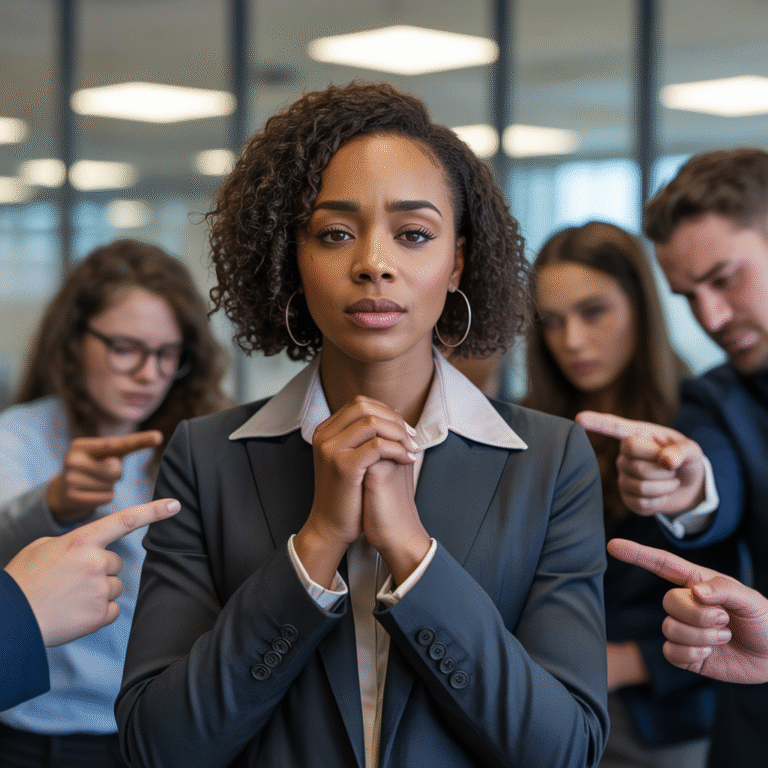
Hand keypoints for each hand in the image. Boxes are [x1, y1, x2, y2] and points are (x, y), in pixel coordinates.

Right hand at [5, 498, 180, 645]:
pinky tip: (74, 613)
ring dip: (98, 592)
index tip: (175, 504)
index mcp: (81, 541)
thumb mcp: (43, 548)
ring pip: (115, 586)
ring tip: (68, 598)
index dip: (153, 511)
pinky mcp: (99, 614)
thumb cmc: (23, 581)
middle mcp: (95, 562)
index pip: (125, 520)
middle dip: (99, 571)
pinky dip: (97, 612)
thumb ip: (73, 542)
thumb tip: (91, 547)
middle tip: (70, 581)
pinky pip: (112, 610)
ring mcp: (99, 589)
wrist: (9, 619)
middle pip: (117, 563)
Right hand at [46, 430, 162, 522]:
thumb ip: (127, 445)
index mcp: (81, 445)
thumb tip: (158, 435)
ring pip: (111, 486)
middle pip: (115, 469)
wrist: (62, 490)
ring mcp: (70, 479)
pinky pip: (106, 498)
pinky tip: (90, 493)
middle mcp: (72, 460)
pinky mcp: (72, 497)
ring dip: (109, 486)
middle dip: (116, 473)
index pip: (115, 443)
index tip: (159, 436)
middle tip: (100, 473)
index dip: (138, 440)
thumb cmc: (94, 466)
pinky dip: (104, 497)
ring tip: (93, 483)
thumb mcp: (106, 453)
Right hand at [294, 396, 419, 587]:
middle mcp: (324, 436)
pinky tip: (407, 461)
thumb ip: (364, 437)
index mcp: (325, 431)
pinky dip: (397, 450)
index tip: (405, 429)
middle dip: (393, 419)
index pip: (359, 404)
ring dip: (398, 434)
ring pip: (372, 423)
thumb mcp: (351, 458)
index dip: (386, 412)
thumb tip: (393, 417)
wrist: (332, 525)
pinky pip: (377, 446)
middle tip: (411, 437)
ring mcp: (331, 450)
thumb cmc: (347, 493)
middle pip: (364, 407)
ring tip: (411, 449)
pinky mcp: (342, 466)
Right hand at [576, 411, 704, 514]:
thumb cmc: (686, 460)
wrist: (688, 485)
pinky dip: (658, 502)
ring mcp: (623, 476)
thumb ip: (682, 451)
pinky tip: (662, 495)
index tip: (579, 418)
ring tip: (670, 481)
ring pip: (639, 486)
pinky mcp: (627, 497)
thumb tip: (666, 461)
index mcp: (639, 435)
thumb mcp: (692, 450)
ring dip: (664, 487)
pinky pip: (639, 504)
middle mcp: (625, 454)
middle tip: (673, 470)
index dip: (598, 423)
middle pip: (636, 465)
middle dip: (663, 472)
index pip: (616, 427)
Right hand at [607, 538, 767, 683]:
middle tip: (724, 619)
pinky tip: (709, 655)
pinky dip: (691, 654)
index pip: (662, 565)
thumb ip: (724, 589)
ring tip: (724, 637)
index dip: (638, 554)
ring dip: (701, 637)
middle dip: (698, 614)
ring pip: (670, 628)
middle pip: (669, 601)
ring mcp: (685, 630)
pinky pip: (671, 652)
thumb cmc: (766, 621)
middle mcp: (687, 604)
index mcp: (698, 583)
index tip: (614, 546)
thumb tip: (696, 591)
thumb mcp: (751, 599)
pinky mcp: (686, 655)